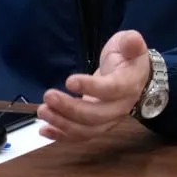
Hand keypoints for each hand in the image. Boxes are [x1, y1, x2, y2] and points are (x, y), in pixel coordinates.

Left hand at [37, 30, 151, 141]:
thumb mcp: (131, 43)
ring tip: (43, 111)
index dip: (90, 87)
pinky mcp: (97, 125)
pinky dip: (62, 136)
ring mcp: (109, 119)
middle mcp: (120, 107)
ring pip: (87, 130)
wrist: (133, 75)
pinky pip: (80, 136)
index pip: (111, 90)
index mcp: (129, 85)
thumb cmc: (128, 57)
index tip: (69, 81)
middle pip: (96, 116)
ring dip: (62, 123)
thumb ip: (131, 42)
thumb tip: (132, 41)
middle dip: (70, 108)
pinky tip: (44, 130)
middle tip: (48, 96)